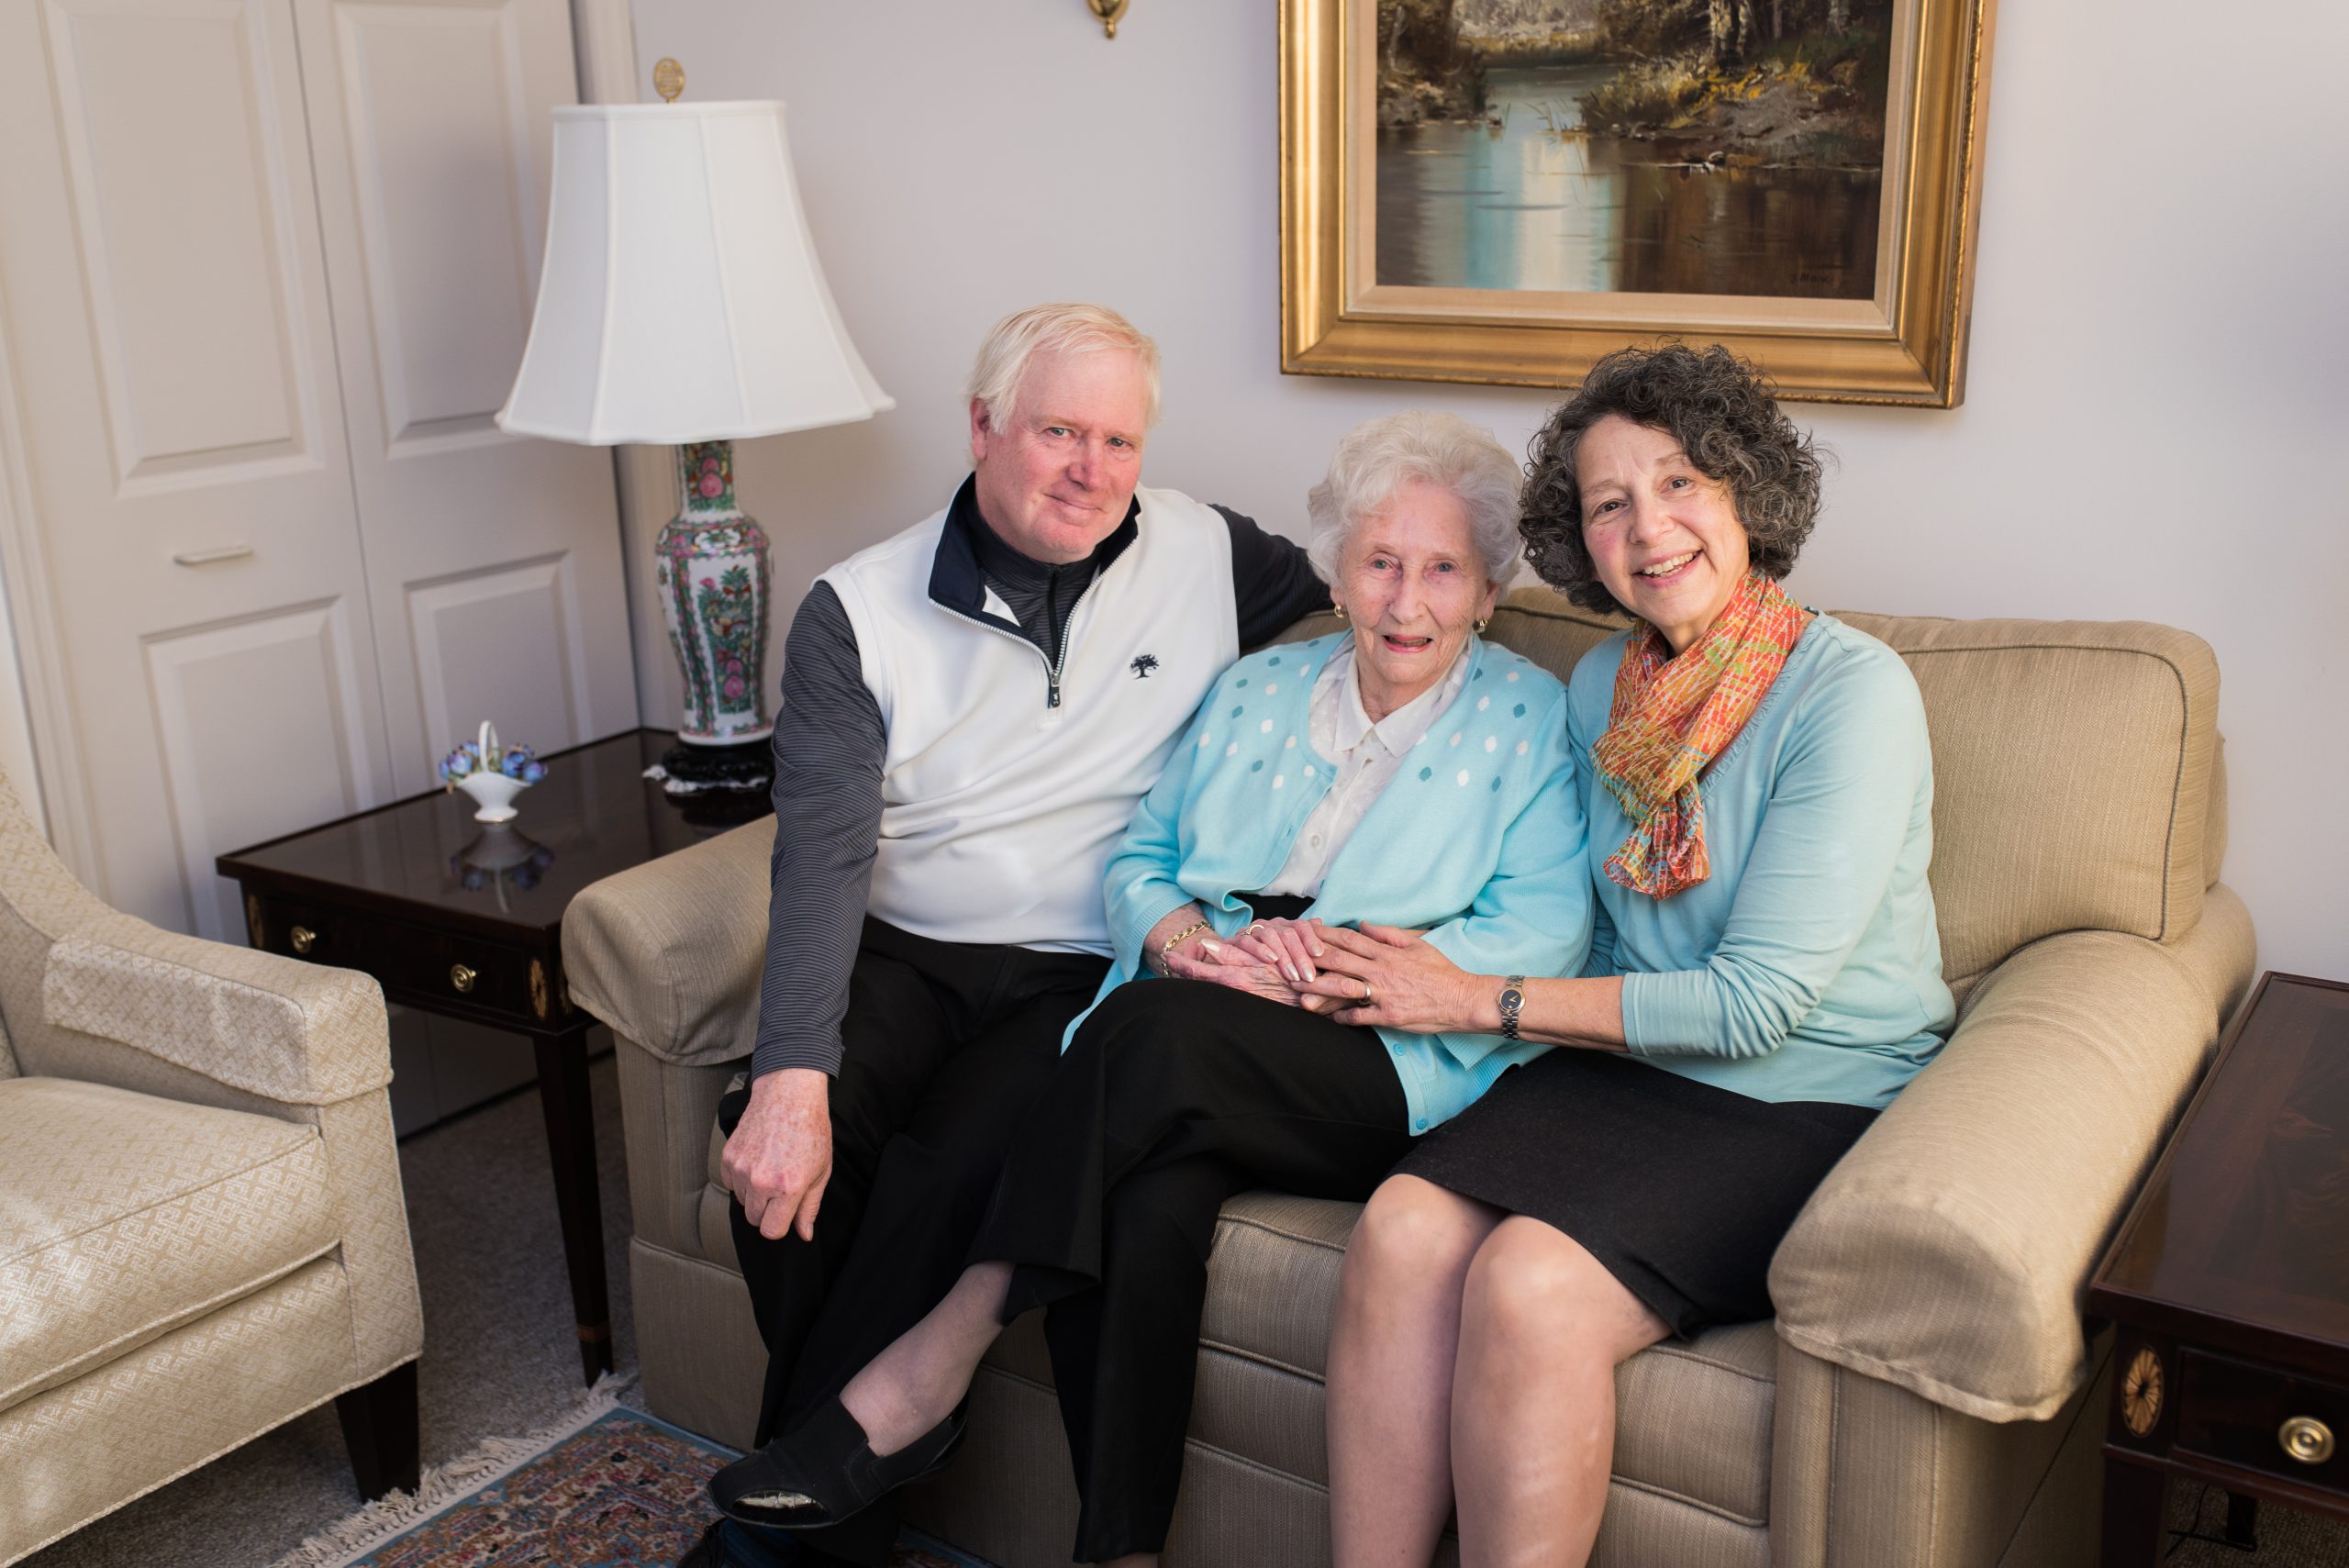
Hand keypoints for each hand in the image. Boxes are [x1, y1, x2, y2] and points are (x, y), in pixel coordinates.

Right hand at [720, 1067, 833, 1241]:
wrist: (789, 1094)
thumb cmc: (811, 1131)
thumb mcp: (821, 1171)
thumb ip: (810, 1207)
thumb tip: (804, 1235)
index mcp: (788, 1188)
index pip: (771, 1232)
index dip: (780, 1225)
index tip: (786, 1213)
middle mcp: (760, 1181)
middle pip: (754, 1219)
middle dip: (768, 1211)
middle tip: (782, 1188)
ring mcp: (741, 1168)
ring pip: (741, 1201)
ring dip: (754, 1193)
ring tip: (772, 1168)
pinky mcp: (728, 1157)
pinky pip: (730, 1183)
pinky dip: (741, 1178)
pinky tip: (758, 1159)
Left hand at [1163, 934, 1303, 1006]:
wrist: (1312, 999)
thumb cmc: (1291, 977)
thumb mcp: (1263, 961)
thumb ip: (1233, 955)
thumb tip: (1206, 946)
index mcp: (1232, 979)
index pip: (1196, 971)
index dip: (1179, 963)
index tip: (1166, 956)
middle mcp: (1231, 990)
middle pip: (1198, 980)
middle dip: (1186, 968)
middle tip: (1176, 959)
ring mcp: (1238, 999)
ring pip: (1209, 986)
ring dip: (1199, 975)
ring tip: (1189, 966)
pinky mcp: (1248, 1004)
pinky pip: (1224, 990)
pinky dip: (1215, 981)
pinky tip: (1215, 975)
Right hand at [1229, 916, 1327, 982]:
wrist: (1234, 963)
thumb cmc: (1269, 964)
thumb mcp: (1292, 957)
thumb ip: (1306, 946)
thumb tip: (1321, 926)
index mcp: (1286, 927)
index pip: (1302, 926)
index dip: (1311, 938)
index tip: (1320, 954)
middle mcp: (1271, 926)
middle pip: (1289, 933)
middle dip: (1300, 955)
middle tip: (1309, 976)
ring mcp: (1253, 931)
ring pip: (1271, 936)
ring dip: (1284, 957)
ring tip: (1293, 975)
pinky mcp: (1237, 940)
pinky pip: (1249, 941)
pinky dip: (1261, 950)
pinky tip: (1271, 961)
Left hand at [1299, 924, 1486, 1033]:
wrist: (1462, 998)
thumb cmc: (1440, 971)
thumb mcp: (1417, 944)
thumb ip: (1388, 934)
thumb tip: (1364, 925)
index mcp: (1386, 952)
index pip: (1348, 939)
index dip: (1323, 935)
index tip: (1304, 931)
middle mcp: (1381, 970)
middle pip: (1338, 961)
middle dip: (1311, 958)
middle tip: (1288, 957)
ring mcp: (1383, 994)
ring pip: (1343, 988)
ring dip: (1318, 989)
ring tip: (1296, 990)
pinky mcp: (1388, 1016)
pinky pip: (1359, 1016)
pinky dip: (1341, 1017)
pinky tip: (1326, 1017)